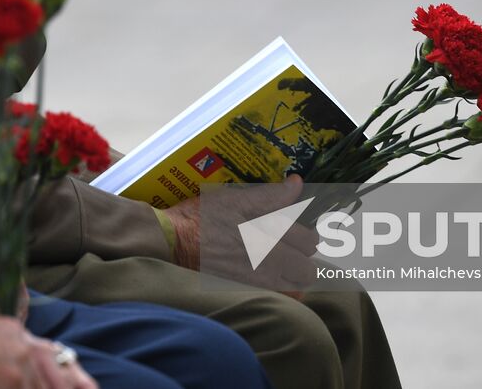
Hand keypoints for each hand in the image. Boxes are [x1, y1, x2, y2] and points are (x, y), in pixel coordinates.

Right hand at [166, 176, 316, 294]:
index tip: (298, 231)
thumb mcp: (235, 199)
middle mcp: (268, 261)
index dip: (307, 235)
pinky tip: (272, 281)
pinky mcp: (246, 291)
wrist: (173, 242)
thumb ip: (271, 195)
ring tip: (285, 266)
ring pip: (295, 287)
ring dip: (296, 277)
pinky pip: (277, 298)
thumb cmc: (202, 217)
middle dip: (305, 259)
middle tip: (293, 249)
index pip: (308, 241)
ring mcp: (258, 280)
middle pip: (307, 269)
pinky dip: (281, 291)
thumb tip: (296, 184)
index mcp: (270, 234)